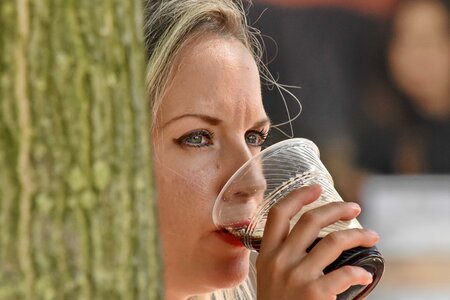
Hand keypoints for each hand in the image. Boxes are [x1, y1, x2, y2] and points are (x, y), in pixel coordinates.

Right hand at [255, 184, 378, 299]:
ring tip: (371, 235)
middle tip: (355, 207)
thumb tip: (311, 241)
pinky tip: (366, 275)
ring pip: (333, 241)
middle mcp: (280, 260)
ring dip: (358, 235)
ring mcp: (296, 276)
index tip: (316, 187)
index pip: (279, 214)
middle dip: (336, 208)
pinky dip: (359, 273)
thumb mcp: (268, 277)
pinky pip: (344, 274)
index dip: (298, 196)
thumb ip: (281, 256)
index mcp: (266, 253)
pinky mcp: (314, 293)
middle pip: (310, 220)